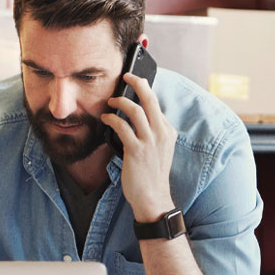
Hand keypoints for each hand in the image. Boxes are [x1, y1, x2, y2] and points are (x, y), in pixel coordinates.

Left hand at [101, 72, 176, 222]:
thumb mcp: (159, 151)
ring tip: (111, 101)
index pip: (157, 105)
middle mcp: (161, 134)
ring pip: (136, 110)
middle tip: (127, 76)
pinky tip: (106, 118)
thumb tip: (135, 118)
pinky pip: (122, 127)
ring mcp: (150, 142)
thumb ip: (152, 134)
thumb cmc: (152, 176)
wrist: (153, 198)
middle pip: (151, 99)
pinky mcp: (136, 150)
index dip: (145, 92)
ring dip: (120, 101)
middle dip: (138, 83)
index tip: (134, 85)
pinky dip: (112, 119)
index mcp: (168, 132)